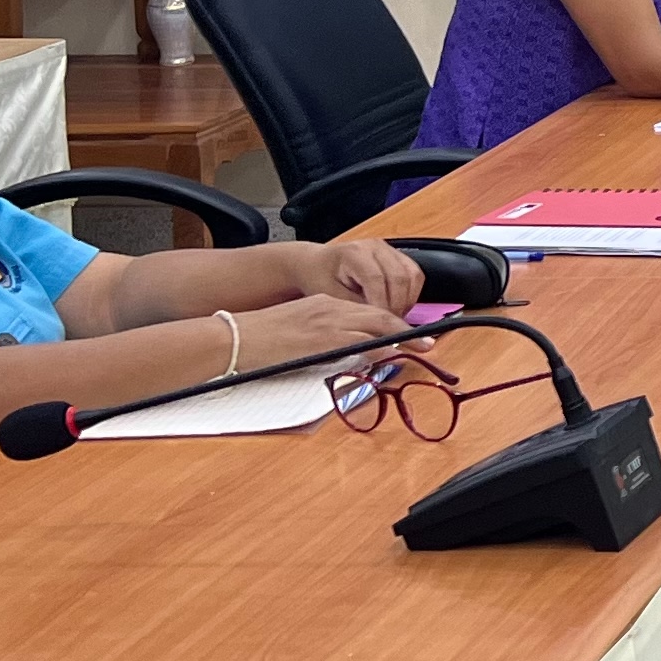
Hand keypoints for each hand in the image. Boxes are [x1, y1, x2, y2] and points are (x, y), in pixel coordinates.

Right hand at [232, 295, 414, 372]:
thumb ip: (323, 336)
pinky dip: (381, 348)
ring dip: (400, 339)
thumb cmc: (258, 338)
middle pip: (378, 315)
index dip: (390, 323)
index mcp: (323, 304)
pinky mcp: (322, 341)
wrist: (233, 338)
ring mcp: (328, 324)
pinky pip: (361, 343)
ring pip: (375, 327)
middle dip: (405, 329)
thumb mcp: (296, 328)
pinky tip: (394, 355)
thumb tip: (344, 356)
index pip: (366, 311)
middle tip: (426, 341)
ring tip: (419, 349)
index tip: (406, 333)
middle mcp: (330, 309)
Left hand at [311, 238, 425, 315]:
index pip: (377, 279)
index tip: (381, 326)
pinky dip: (411, 294)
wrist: (317, 263)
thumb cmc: (319, 277)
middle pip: (400, 277)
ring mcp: (389, 249)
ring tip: (394, 318)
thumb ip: (355, 307)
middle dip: (398, 306)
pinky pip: (414, 275)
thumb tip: (377, 323)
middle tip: (390, 327)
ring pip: (413, 275)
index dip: (382, 305)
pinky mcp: (398, 255)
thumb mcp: (330, 295)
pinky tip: (398, 307)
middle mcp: (376, 246)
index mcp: (355, 253)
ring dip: (407, 301)